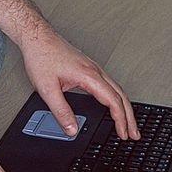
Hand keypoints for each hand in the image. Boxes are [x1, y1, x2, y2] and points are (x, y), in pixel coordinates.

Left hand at [21, 28, 139, 140]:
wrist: (37, 38)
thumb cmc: (42, 57)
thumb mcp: (47, 90)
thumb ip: (61, 112)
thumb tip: (72, 129)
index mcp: (89, 76)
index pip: (113, 101)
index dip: (120, 120)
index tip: (123, 134)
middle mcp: (95, 70)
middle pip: (121, 95)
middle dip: (130, 117)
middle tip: (134, 133)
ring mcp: (93, 68)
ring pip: (117, 89)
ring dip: (125, 108)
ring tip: (128, 123)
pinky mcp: (88, 68)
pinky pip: (109, 85)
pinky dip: (116, 98)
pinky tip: (114, 105)